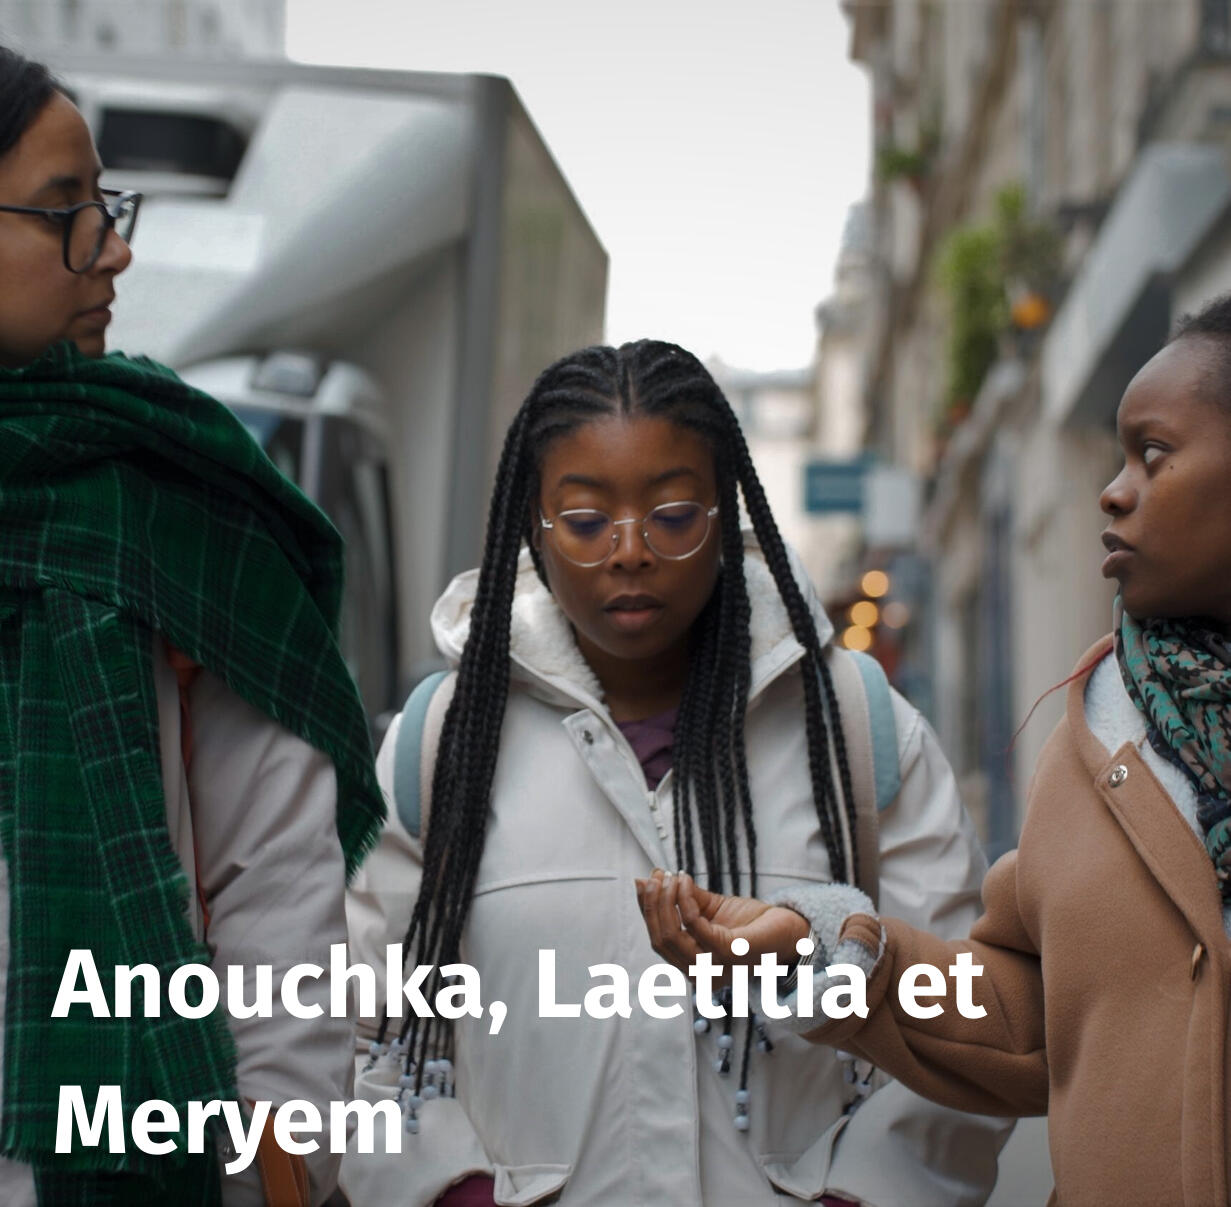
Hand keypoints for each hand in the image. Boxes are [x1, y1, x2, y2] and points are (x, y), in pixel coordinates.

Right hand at [634, 868, 808, 974]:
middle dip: (653, 904)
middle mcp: (700, 976)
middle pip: (660, 939)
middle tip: (656, 875)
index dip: (647, 909)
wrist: (790, 930)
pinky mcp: (729, 955)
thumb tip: (649, 879)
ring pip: (671, 935)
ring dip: (665, 901)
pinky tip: (685, 882)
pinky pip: (694, 925)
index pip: (658, 940)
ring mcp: (714, 969)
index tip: (643, 881)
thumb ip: (682, 900)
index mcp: (692, 967)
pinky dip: (685, 900)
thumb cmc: (751, 924)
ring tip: (670, 876)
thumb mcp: (710, 909)